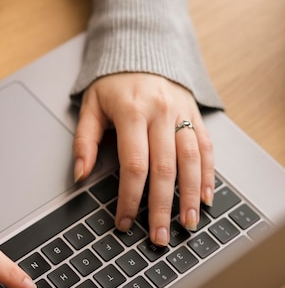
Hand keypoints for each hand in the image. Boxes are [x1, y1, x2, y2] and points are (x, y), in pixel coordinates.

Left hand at [72, 73, 214, 245]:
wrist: (142, 49)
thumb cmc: (113, 83)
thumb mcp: (91, 106)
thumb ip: (84, 141)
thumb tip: (80, 176)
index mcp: (132, 112)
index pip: (134, 164)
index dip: (130, 198)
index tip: (125, 222)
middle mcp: (161, 113)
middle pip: (165, 169)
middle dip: (162, 207)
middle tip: (160, 237)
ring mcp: (182, 114)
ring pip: (191, 160)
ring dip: (190, 196)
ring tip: (187, 224)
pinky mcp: (195, 115)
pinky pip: (205, 148)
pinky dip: (207, 175)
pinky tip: (205, 198)